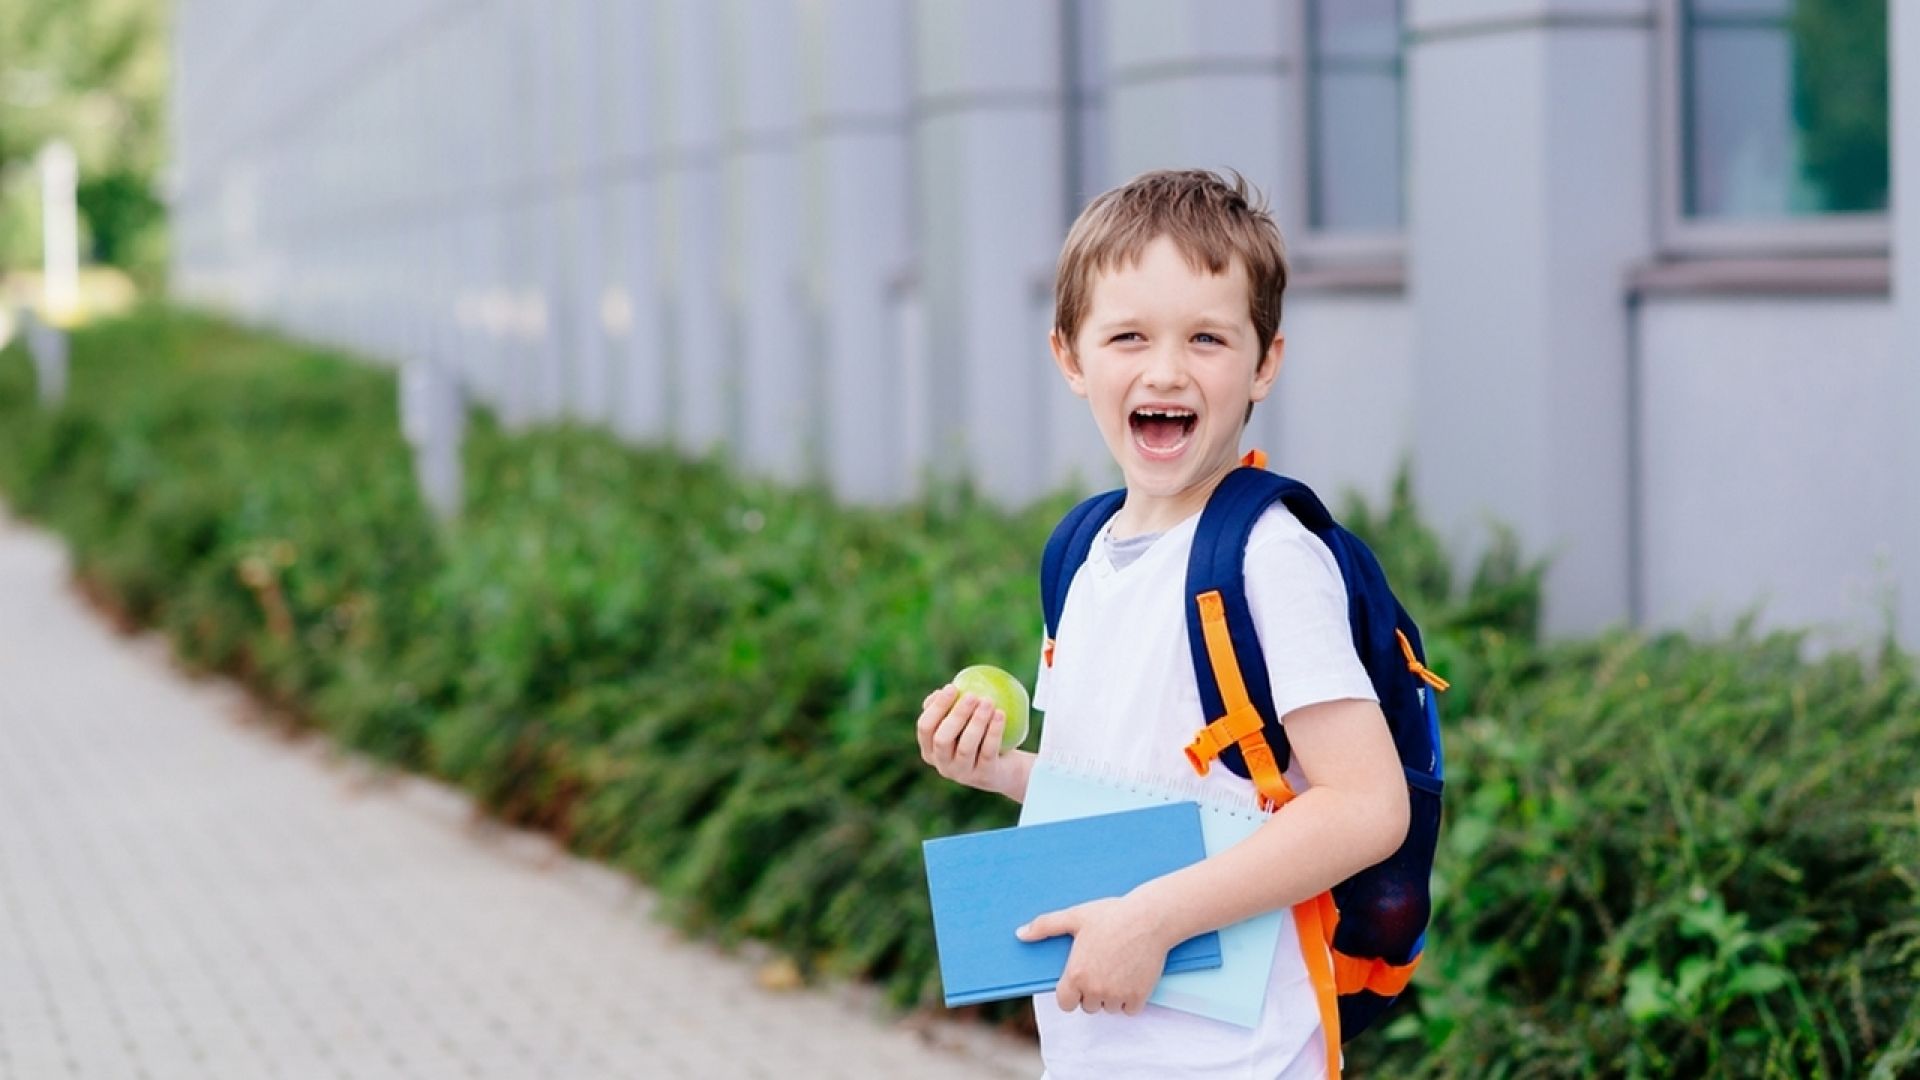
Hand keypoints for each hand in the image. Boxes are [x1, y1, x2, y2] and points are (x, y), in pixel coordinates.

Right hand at [915, 685, 1019, 795]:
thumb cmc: (978, 737)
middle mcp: (943, 765)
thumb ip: (950, 708)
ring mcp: (962, 774)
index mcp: (930, 750)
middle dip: (956, 715)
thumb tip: (943, 690)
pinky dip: (993, 732)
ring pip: (965, 747)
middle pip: (942, 739)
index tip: (952, 687)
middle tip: (972, 695)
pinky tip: (1000, 714)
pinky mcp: (983, 776)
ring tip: (988, 701)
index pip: (925, 728)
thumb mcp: (962, 723)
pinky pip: (987, 752)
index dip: (936, 707)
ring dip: (976, 722)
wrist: (1005, 768)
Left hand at [1017, 896, 1171, 1015]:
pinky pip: (1130, 1009)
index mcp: (1076, 975)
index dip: (1071, 992)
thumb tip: (1019, 934)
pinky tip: (1133, 975)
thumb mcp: (1075, 916)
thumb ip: (1045, 926)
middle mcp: (1095, 989)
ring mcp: (1117, 995)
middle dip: (1094, 991)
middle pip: (1089, 1006)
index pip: (1065, 1003)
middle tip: (1103, 965)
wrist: (1150, 918)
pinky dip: (1132, 998)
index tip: (1080, 978)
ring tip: (1119, 967)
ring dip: (1113, 995)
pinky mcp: (1139, 997)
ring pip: (1110, 1008)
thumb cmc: (1111, 915)